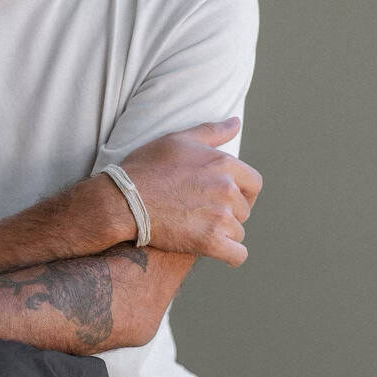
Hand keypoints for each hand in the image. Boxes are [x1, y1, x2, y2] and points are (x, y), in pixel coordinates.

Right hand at [120, 117, 262, 264]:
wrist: (123, 200)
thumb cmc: (146, 168)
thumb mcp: (178, 140)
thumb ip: (211, 132)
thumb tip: (236, 122)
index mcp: (224, 164)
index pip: (254, 183)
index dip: (243, 193)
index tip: (227, 199)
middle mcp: (227, 189)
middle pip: (245, 209)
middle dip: (230, 213)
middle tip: (205, 215)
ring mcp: (220, 216)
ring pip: (238, 231)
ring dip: (224, 233)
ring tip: (199, 230)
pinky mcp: (210, 241)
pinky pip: (237, 254)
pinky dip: (229, 254)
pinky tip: (216, 250)